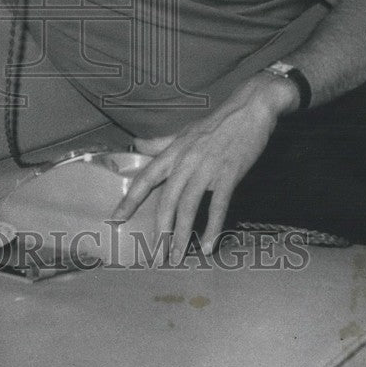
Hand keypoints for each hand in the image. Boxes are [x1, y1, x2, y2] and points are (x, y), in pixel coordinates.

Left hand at [112, 73, 298, 257]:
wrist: (250, 109)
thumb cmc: (216, 123)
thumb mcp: (184, 131)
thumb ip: (160, 142)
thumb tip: (137, 144)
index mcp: (173, 151)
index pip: (145, 178)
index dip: (129, 200)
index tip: (116, 219)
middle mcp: (186, 161)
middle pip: (166, 200)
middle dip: (158, 230)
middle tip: (154, 255)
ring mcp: (207, 169)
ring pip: (188, 207)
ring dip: (181, 236)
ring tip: (176, 257)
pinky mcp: (229, 175)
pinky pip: (218, 207)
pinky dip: (212, 228)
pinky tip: (207, 245)